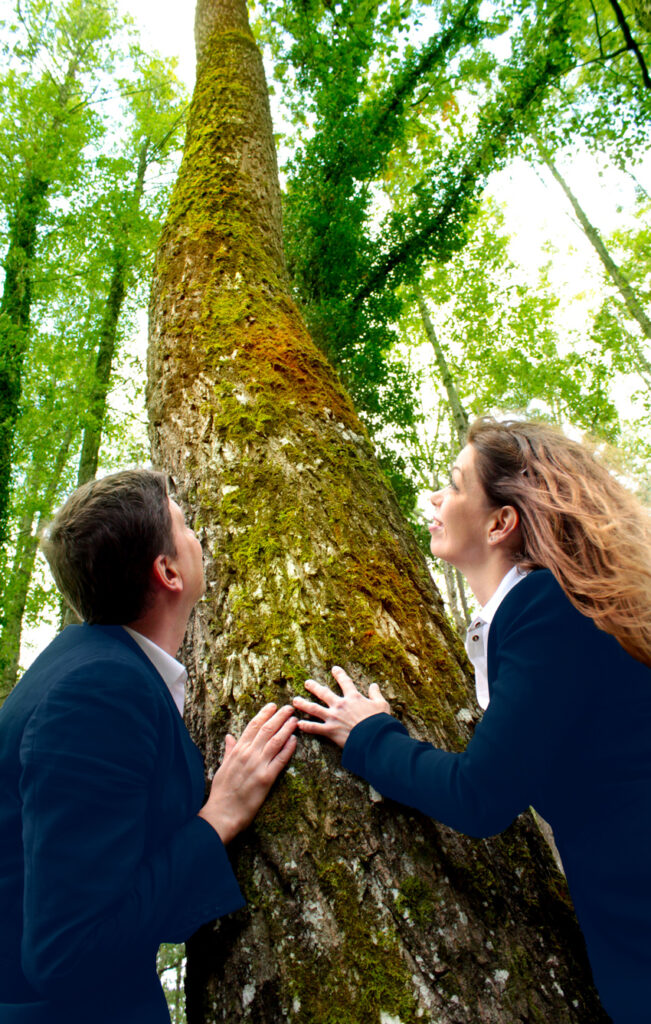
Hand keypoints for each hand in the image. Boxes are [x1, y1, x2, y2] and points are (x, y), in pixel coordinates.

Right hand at [198, 703, 296, 843]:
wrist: (223, 812)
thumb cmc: (221, 791)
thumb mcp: (222, 767)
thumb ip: (229, 750)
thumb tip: (229, 736)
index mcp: (237, 750)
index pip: (252, 726)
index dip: (264, 714)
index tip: (272, 706)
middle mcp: (248, 754)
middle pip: (266, 730)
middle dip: (279, 717)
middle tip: (289, 708)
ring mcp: (258, 765)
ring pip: (275, 741)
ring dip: (286, 728)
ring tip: (294, 719)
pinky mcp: (267, 778)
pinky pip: (280, 760)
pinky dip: (288, 748)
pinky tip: (295, 740)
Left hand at [292, 666, 390, 748]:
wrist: (373, 738)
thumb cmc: (379, 722)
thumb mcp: (381, 705)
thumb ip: (376, 694)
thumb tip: (374, 685)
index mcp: (353, 697)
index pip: (345, 682)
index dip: (339, 674)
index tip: (334, 669)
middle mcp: (340, 705)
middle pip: (324, 693)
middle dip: (314, 687)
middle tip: (307, 683)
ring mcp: (333, 717)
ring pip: (314, 708)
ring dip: (303, 704)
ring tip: (295, 701)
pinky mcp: (330, 730)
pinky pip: (315, 728)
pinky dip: (306, 726)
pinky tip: (298, 724)